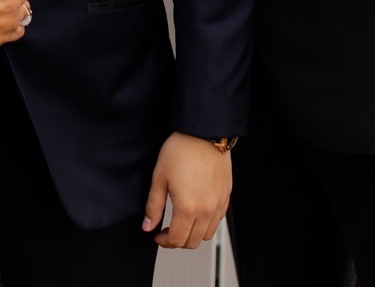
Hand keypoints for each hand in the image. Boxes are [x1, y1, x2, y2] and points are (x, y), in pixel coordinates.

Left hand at [141, 132, 231, 248]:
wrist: (204, 133)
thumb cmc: (182, 150)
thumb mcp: (160, 178)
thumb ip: (154, 206)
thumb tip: (148, 226)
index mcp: (188, 208)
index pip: (177, 240)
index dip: (165, 242)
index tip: (158, 236)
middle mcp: (206, 210)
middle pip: (193, 242)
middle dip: (178, 241)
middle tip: (167, 231)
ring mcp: (219, 204)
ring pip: (207, 234)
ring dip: (194, 234)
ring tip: (182, 223)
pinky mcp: (226, 196)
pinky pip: (218, 220)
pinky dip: (207, 223)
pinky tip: (197, 212)